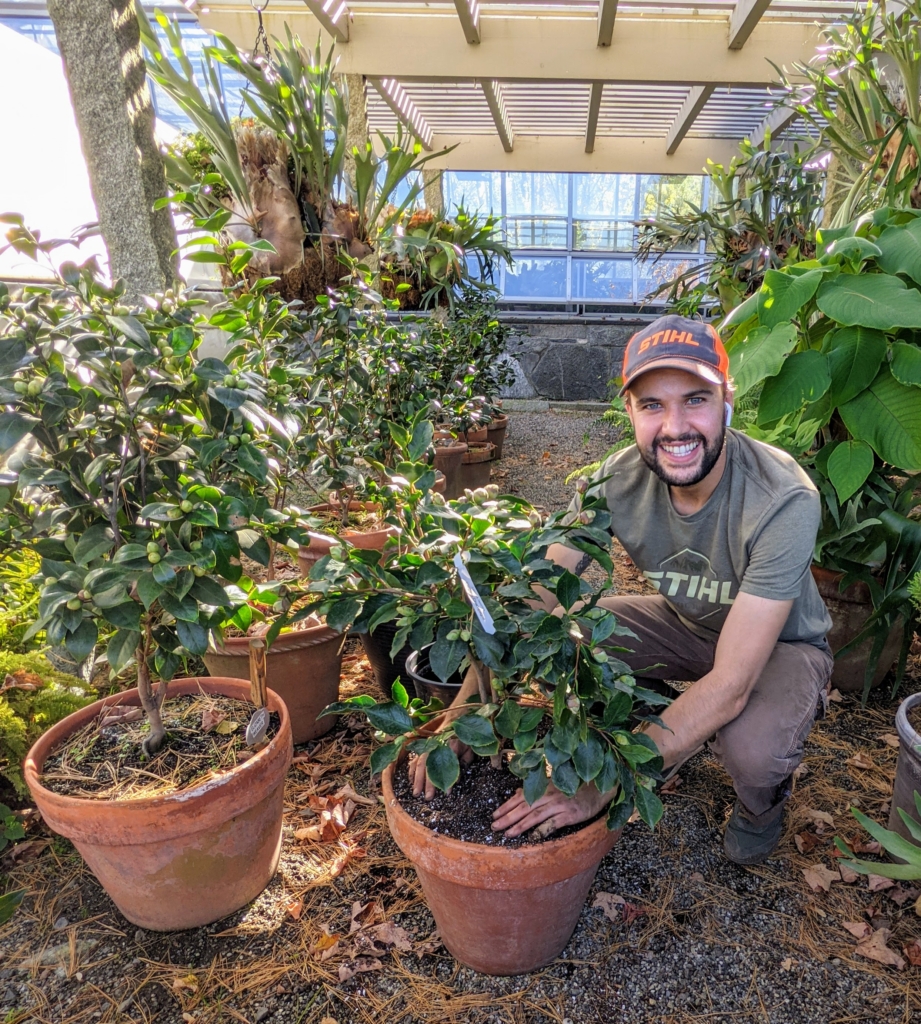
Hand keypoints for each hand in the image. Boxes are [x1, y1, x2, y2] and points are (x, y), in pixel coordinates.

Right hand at [408, 737, 472, 800]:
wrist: (455, 718)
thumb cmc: (464, 736)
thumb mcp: (469, 747)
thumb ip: (465, 761)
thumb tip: (457, 779)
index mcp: (451, 743)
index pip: (448, 764)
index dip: (447, 778)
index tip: (447, 792)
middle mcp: (436, 745)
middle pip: (430, 765)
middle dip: (428, 782)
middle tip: (428, 797)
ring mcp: (428, 745)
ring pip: (420, 762)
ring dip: (417, 778)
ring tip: (416, 793)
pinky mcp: (423, 746)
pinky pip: (415, 758)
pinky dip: (412, 770)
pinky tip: (411, 781)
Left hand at [492, 780, 615, 838]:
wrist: (597, 790)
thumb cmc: (574, 788)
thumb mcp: (554, 786)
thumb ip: (536, 790)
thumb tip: (517, 794)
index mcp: (543, 787)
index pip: (520, 797)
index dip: (506, 806)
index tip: (494, 815)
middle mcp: (549, 795)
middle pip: (524, 807)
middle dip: (507, 817)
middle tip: (494, 826)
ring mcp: (559, 805)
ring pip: (535, 815)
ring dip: (520, 825)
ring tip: (508, 833)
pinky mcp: (569, 815)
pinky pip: (552, 824)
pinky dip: (541, 830)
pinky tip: (532, 837)